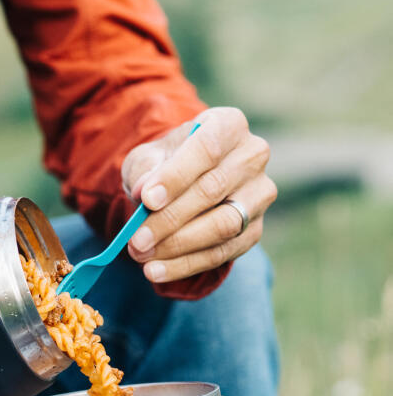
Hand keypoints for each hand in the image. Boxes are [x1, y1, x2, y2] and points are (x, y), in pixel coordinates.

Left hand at [121, 107, 275, 283]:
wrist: (184, 180)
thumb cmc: (165, 162)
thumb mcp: (148, 157)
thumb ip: (145, 170)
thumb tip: (144, 191)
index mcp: (228, 125)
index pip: (206, 149)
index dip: (176, 176)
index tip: (146, 199)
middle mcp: (252, 156)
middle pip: (213, 190)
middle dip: (170, 219)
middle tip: (136, 240)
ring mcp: (259, 195)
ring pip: (223, 225)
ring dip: (179, 245)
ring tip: (142, 255)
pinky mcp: (255, 229)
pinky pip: (223, 252)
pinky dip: (187, 264)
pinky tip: (157, 271)